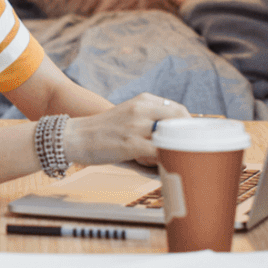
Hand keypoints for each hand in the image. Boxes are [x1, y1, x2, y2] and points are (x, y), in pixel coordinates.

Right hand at [62, 94, 189, 166]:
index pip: (177, 109)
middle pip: (180, 120)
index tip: (192, 138)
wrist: (75, 136)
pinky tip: (161, 167)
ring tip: (172, 159)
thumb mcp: (127, 115)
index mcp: (143, 100)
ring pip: (170, 137)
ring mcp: (136, 127)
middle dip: (188, 137)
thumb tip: (171, 134)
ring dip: (174, 150)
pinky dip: (164, 160)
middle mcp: (142, 110)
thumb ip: (148, 119)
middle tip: (190, 150)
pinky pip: (158, 153)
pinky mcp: (130, 144)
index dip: (189, 125)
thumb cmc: (103, 131)